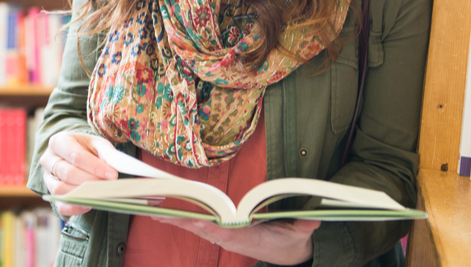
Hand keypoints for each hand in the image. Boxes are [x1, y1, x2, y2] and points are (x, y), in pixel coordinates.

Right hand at [41, 132, 118, 216]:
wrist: (76, 154)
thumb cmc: (87, 148)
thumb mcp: (98, 144)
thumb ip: (107, 154)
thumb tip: (114, 170)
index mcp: (59, 141)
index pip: (77, 156)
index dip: (95, 167)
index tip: (113, 175)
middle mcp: (48, 159)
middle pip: (68, 173)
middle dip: (90, 181)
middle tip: (108, 185)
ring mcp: (47, 178)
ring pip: (60, 189)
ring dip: (82, 194)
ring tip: (100, 194)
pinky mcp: (51, 194)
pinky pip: (59, 205)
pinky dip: (74, 208)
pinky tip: (89, 204)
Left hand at [152, 217, 319, 264]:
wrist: (290, 257)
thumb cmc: (291, 242)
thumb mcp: (300, 236)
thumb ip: (304, 228)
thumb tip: (313, 220)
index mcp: (248, 237)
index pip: (226, 231)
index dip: (211, 226)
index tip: (197, 221)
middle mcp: (233, 238)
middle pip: (204, 229)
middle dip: (183, 222)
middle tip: (160, 215)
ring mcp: (227, 238)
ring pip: (199, 228)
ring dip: (179, 221)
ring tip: (157, 213)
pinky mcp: (225, 235)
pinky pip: (202, 227)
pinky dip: (186, 221)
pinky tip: (171, 217)